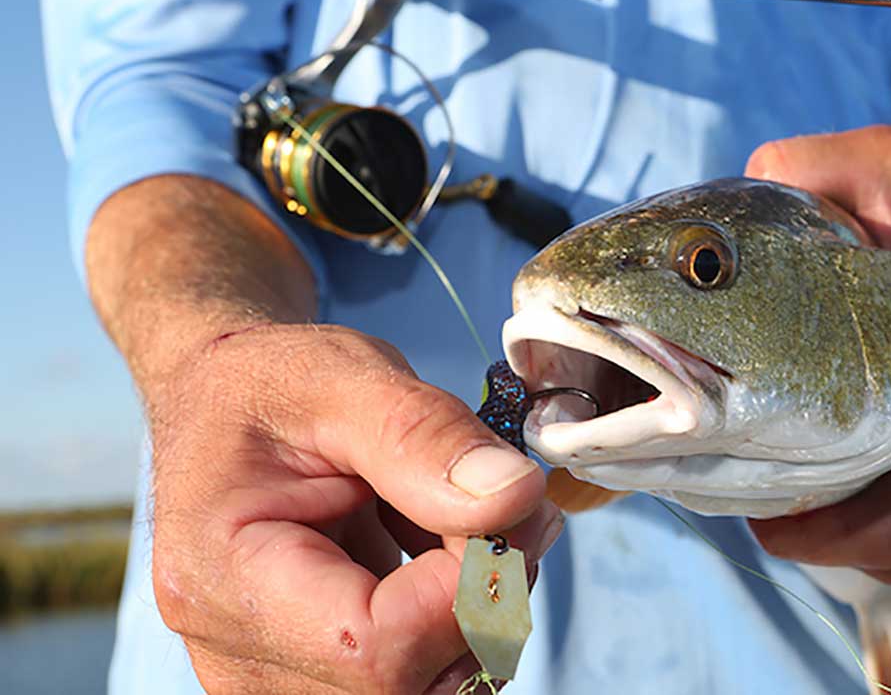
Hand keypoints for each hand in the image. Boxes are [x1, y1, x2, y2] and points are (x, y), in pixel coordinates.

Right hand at [146, 323, 561, 692]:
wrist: (226, 401)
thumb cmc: (266, 384)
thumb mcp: (343, 377)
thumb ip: (426, 436)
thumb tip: (513, 497)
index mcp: (225, 581)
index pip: (378, 646)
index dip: (469, 587)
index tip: (505, 506)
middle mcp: (240, 654)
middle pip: (412, 681)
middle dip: (487, 593)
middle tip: (501, 502)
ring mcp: (279, 675)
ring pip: (431, 684)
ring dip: (479, 602)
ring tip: (464, 512)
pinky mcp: (318, 671)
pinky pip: (420, 671)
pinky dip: (456, 611)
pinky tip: (440, 544)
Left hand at [743, 125, 890, 583]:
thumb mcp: (887, 169)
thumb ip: (810, 168)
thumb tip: (735, 215)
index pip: (885, 443)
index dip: (808, 484)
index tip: (747, 484)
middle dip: (818, 536)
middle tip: (756, 518)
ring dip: (852, 549)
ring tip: (792, 525)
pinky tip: (851, 524)